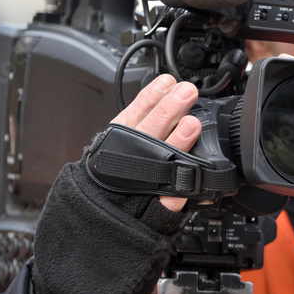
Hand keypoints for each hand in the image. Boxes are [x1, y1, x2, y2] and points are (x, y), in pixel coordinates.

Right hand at [34, 75, 199, 293]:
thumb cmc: (85, 244)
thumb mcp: (88, 196)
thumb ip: (113, 168)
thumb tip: (142, 134)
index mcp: (91, 174)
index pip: (120, 127)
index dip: (143, 102)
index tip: (163, 81)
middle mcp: (103, 189)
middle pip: (135, 142)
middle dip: (162, 112)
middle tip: (185, 90)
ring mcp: (120, 213)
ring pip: (148, 171)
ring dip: (173, 144)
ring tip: (192, 120)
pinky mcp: (139, 238)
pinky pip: (161, 208)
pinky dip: (177, 188)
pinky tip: (192, 170)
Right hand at [110, 74, 199, 210]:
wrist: (100, 210)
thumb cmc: (113, 170)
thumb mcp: (119, 137)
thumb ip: (142, 115)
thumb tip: (168, 89)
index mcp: (121, 137)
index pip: (137, 111)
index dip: (153, 96)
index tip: (168, 82)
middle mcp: (133, 155)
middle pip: (151, 130)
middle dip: (170, 109)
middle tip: (186, 93)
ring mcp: (145, 179)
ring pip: (161, 157)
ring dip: (177, 140)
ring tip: (192, 122)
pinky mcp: (158, 203)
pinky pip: (171, 195)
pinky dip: (181, 183)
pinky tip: (192, 169)